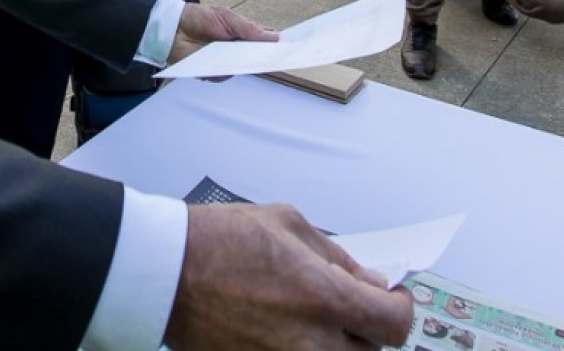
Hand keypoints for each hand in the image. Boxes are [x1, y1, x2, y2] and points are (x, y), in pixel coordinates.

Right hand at [164, 204, 414, 350]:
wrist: (164, 272)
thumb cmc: (220, 240)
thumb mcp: (289, 225)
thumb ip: (339, 257)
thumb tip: (372, 281)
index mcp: (324, 296)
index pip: (394, 324)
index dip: (399, 309)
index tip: (390, 298)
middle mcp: (312, 341)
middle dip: (367, 326)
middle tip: (349, 304)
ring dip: (338, 342)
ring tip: (316, 318)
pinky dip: (306, 348)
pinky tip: (289, 329)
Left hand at [168, 2, 277, 62]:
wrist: (173, 27)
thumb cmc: (200, 17)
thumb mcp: (228, 17)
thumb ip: (249, 28)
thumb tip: (274, 37)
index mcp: (243, 34)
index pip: (264, 42)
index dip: (275, 46)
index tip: (287, 48)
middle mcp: (237, 50)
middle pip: (256, 59)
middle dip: (262, 58)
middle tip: (270, 57)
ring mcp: (225, 62)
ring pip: (241, 69)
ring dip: (242, 64)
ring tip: (242, 56)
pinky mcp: (212, 72)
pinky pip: (223, 76)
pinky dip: (223, 70)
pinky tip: (221, 62)